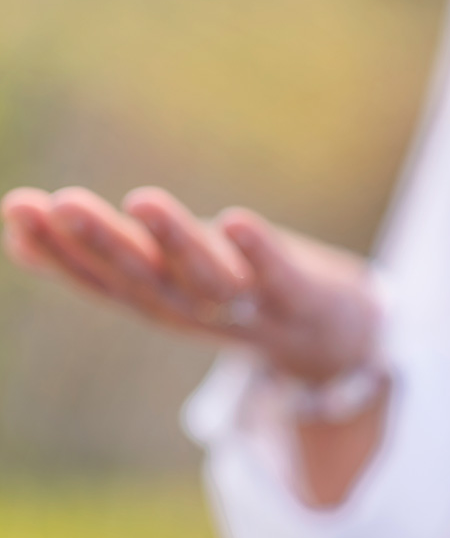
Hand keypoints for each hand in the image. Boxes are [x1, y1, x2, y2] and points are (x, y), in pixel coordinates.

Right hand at [2, 186, 380, 382]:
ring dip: (176, 243)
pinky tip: (236, 221)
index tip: (17, 208)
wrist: (330, 337)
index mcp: (160, 301)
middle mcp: (196, 309)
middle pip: (146, 279)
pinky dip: (258, 254)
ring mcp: (249, 307)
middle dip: (103, 243)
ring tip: (143, 200)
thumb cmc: (233, 293)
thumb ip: (104, 255)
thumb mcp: (164, 273)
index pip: (100, 278)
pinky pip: (277, 277)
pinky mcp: (299, 296)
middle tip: (60, 203)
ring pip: (207, 280)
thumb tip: (18, 228)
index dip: (58, 250)